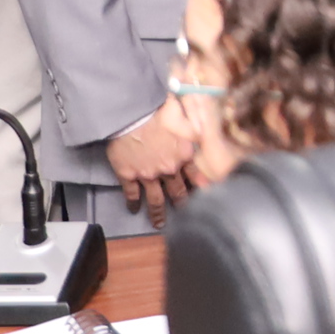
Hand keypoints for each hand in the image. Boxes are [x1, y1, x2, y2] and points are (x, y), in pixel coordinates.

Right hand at [106, 99, 200, 225]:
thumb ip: (195, 126)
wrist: (130, 114)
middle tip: (186, 214)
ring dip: (158, 213)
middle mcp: (169, 169)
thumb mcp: (186, 115)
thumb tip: (204, 129)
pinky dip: (133, 203)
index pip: (197, 175)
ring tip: (159, 224)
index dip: (202, 188)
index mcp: (185, 154)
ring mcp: (148, 175)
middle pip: (178, 191)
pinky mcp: (128, 176)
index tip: (206, 199)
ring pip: (156, 199)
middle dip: (183, 203)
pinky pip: (132, 194)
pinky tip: (133, 209)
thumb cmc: (159, 109)